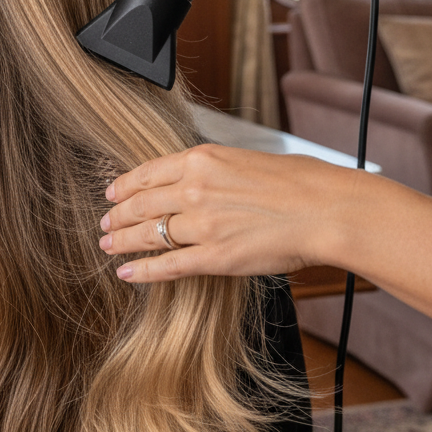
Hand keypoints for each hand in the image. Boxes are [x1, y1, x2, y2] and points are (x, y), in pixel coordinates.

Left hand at [98, 144, 357, 282]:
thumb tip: (200, 178)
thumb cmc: (301, 181)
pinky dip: (142, 270)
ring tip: (108, 247)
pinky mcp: (214, 257)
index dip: (124, 185)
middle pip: (140, 204)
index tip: (112, 193)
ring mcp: (201, 224)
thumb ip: (215, 170)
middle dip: (117, 215)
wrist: (326, 208)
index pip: (147, 172)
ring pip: (148, 234)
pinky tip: (127, 273)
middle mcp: (194, 188)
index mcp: (202, 159)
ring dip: (123, 242)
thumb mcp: (247, 158)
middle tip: (104, 223)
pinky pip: (167, 265)